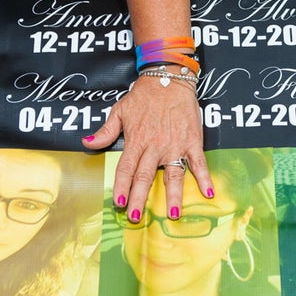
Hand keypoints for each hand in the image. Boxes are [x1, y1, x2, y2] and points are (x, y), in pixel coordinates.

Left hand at [84, 75, 212, 218]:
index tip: (119, 203)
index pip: (126, 169)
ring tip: (173, 215)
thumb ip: (105, 131)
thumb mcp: (120, 111)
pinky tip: (209, 193)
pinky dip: (204, 178)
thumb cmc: (143, 96)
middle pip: (145, 177)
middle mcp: (155, 146)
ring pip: (173, 175)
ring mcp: (175, 145)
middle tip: (136, 217)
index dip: (122, 187)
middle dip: (140, 198)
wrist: (169, 78)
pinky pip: (199, 163)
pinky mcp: (193, 141)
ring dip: (173, 196)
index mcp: (136, 140)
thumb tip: (87, 143)